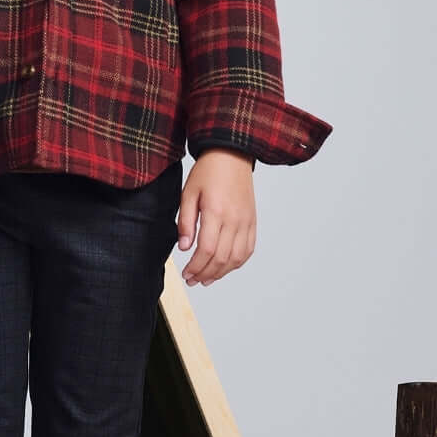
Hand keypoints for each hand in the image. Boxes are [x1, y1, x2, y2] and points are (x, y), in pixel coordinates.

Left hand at [176, 149, 255, 284]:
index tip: (186, 274)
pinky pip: (248, 249)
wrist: (232, 156)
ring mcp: (246, 222)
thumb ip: (186, 222)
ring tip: (207, 278)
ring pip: (236, 258)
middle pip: (222, 258)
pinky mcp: (252, 221)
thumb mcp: (188, 193)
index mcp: (216, 211)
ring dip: (221, 273)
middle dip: (205, 274)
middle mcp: (234, 219)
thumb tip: (184, 247)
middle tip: (193, 280)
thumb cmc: (208, 172)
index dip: (196, 266)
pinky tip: (225, 267)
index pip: (207, 249)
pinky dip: (237, 263)